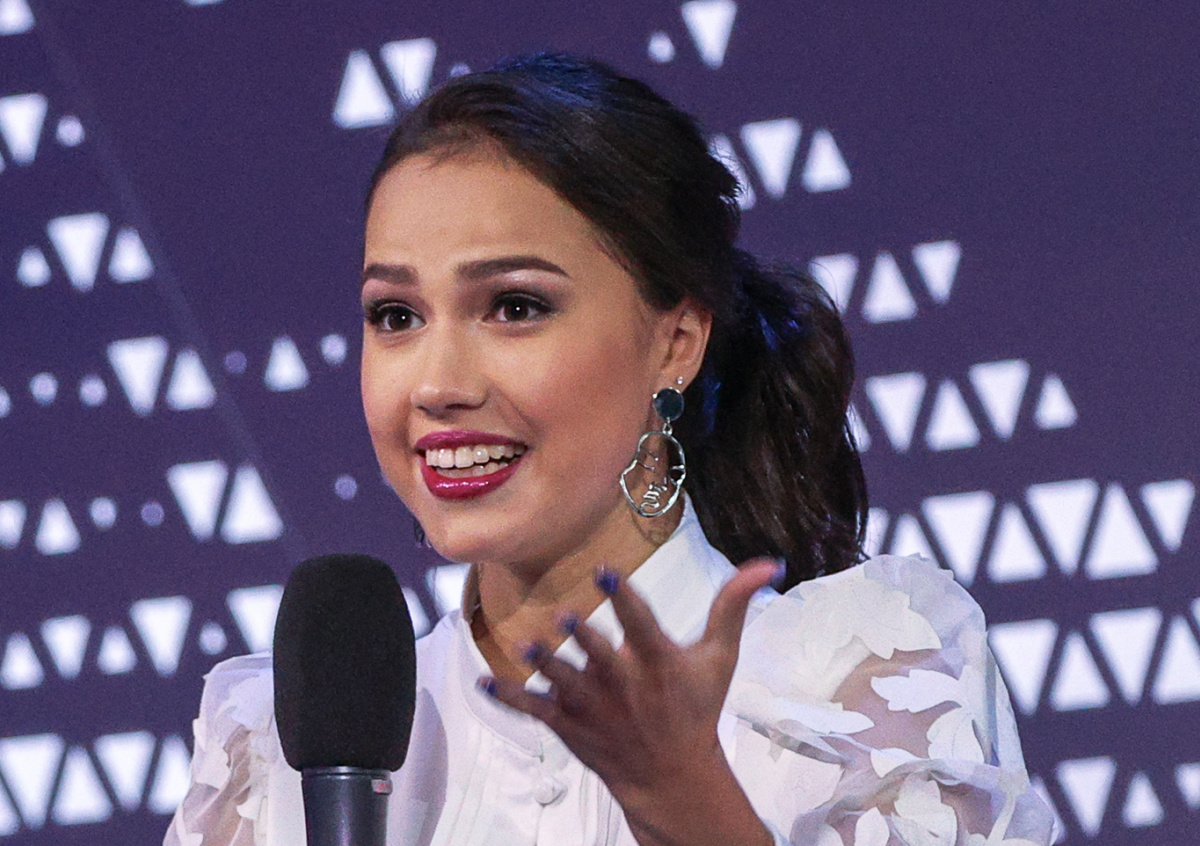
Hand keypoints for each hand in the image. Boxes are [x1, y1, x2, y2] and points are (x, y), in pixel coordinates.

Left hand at [481, 558, 779, 845]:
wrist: (672, 775)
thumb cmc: (695, 708)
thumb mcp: (719, 658)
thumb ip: (733, 606)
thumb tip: (767, 562)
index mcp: (659, 664)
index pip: (640, 624)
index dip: (625, 598)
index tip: (607, 570)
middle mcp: (625, 686)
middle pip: (601, 658)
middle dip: (584, 639)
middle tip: (566, 617)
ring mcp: (593, 708)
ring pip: (564, 683)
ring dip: (545, 666)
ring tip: (527, 646)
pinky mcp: (569, 725)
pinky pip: (534, 710)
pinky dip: (508, 698)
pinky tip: (483, 682)